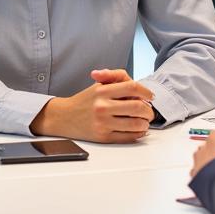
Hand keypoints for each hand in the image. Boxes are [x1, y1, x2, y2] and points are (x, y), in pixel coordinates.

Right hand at [30, 68, 154, 142]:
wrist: (64, 117)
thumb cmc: (85, 101)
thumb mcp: (98, 85)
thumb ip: (116, 77)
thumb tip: (135, 84)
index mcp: (102, 91)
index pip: (132, 87)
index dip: (146, 91)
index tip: (150, 96)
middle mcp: (102, 107)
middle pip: (137, 107)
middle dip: (148, 110)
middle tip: (149, 111)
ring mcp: (103, 123)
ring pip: (135, 124)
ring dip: (145, 123)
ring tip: (144, 121)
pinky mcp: (103, 137)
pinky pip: (128, 137)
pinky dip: (138, 134)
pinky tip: (139, 130)